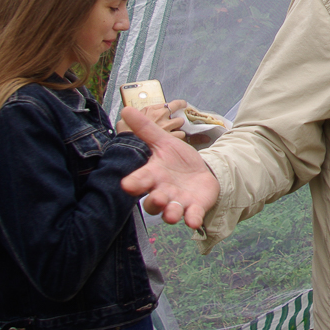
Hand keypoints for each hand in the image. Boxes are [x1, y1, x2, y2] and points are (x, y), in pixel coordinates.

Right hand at [117, 99, 187, 138]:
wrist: (131, 145)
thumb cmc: (127, 134)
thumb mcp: (125, 121)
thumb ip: (132, 118)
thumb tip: (129, 117)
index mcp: (152, 110)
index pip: (171, 103)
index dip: (178, 104)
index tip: (182, 105)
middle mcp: (161, 115)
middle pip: (178, 113)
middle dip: (177, 116)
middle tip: (175, 121)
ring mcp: (167, 126)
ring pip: (180, 123)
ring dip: (178, 126)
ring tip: (174, 131)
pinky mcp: (171, 137)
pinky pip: (180, 134)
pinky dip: (178, 136)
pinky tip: (174, 140)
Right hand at [120, 105, 219, 229]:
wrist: (202, 172)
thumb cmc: (178, 159)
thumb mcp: (164, 142)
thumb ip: (146, 129)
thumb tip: (126, 108)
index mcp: (154, 175)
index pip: (141, 180)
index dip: (135, 183)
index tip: (127, 185)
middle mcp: (163, 192)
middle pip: (152, 202)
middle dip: (154, 202)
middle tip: (156, 198)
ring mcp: (178, 202)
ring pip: (170, 212)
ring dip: (171, 214)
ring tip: (172, 214)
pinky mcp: (194, 208)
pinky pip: (191, 217)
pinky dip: (192, 219)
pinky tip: (193, 221)